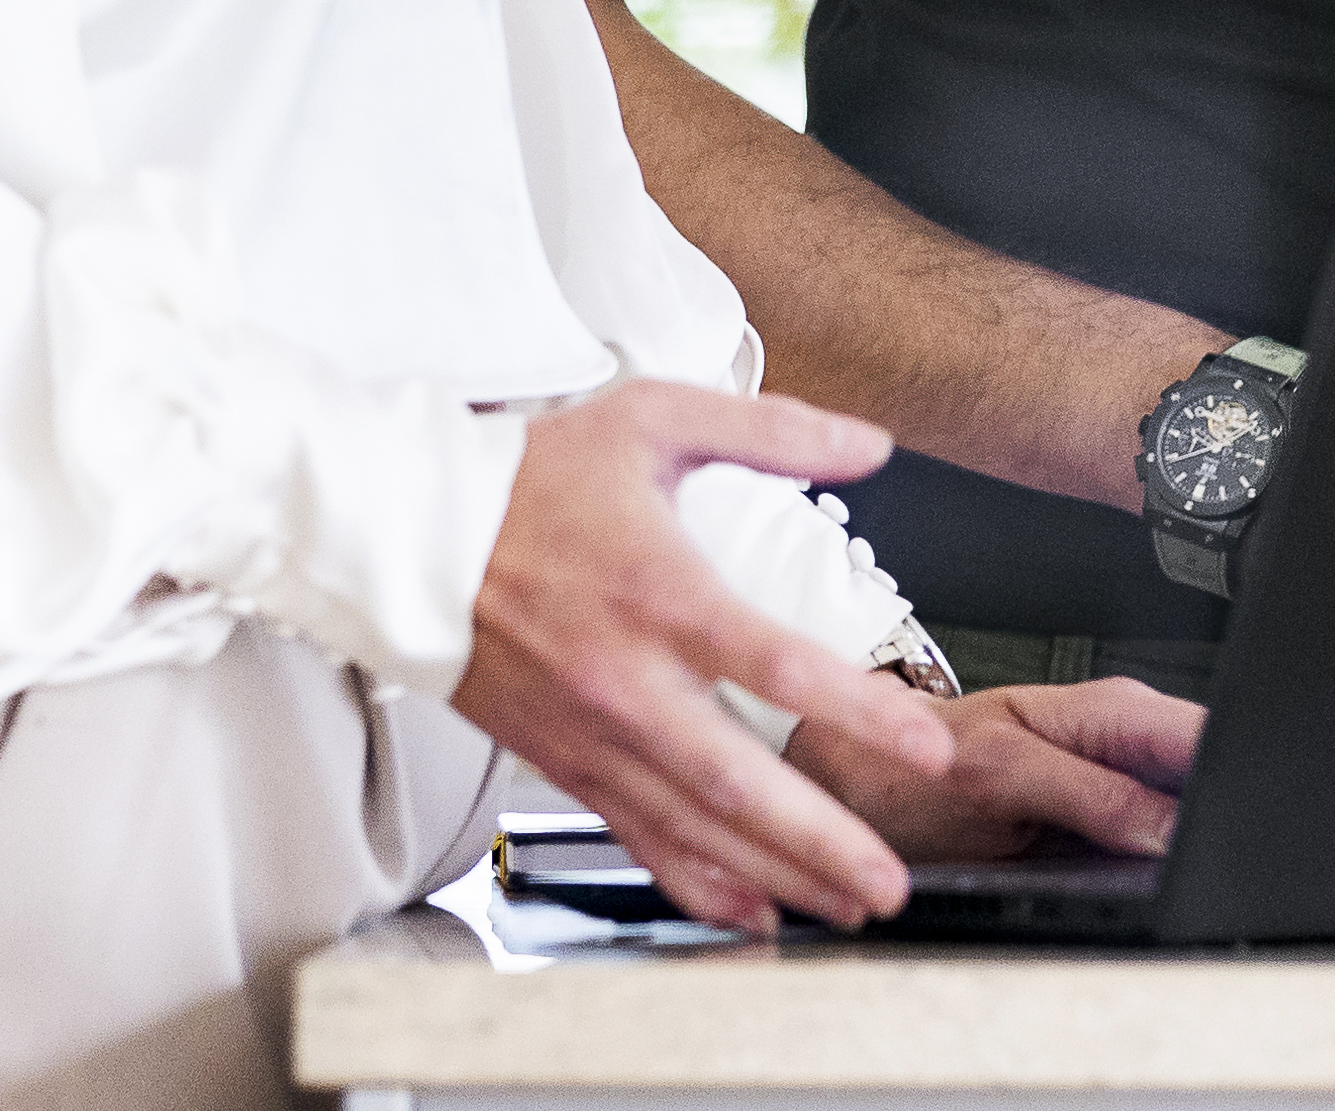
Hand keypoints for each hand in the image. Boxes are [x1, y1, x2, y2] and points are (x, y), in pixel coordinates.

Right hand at [450, 380, 958, 933]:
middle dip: (826, 842)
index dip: (862, 711)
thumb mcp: (653, 420)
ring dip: (779, 876)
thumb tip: (867, 444)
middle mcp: (629, 680)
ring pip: (696, 828)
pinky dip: (700, 886)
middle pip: (741, 783)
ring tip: (850, 905)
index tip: (928, 745)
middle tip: (893, 880)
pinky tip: (753, 914)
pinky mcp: (565, 764)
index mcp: (661, 593)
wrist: (406, 537)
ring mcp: (594, 734)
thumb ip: (770, 432)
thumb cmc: (527, 478)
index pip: (779, 667)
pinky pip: (640, 839)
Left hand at [789, 675, 1199, 862]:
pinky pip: (1156, 843)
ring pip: (1190, 816)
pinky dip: (1157, 867)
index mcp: (1110, 709)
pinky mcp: (1105, 820)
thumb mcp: (1000, 778)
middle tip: (1198, 869)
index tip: (1232, 834)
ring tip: (1143, 873)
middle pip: (1211, 779)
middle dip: (1219, 822)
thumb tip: (1170, 827)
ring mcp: (1118, 780)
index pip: (1207, 737)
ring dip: (1190, 848)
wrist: (867, 781)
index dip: (1233, 784)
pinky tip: (1133, 882)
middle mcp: (1123, 738)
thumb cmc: (917, 766)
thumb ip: (1092, 794)